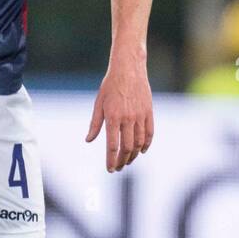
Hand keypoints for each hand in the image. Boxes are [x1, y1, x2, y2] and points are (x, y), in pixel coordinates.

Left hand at [86, 55, 153, 171]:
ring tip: (128, 161)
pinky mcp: (148, 112)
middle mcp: (127, 118)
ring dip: (133, 155)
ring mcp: (140, 116)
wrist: (128, 68)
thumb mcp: (99, 103)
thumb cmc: (110, 85)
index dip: (111, 160)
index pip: (112, 146)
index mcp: (113, 117)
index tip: (110, 169)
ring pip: (139, 142)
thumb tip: (89, 140)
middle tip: (119, 168)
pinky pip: (149, 133)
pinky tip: (141, 151)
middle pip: (126, 147)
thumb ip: (95, 124)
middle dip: (122, 161)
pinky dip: (146, 144)